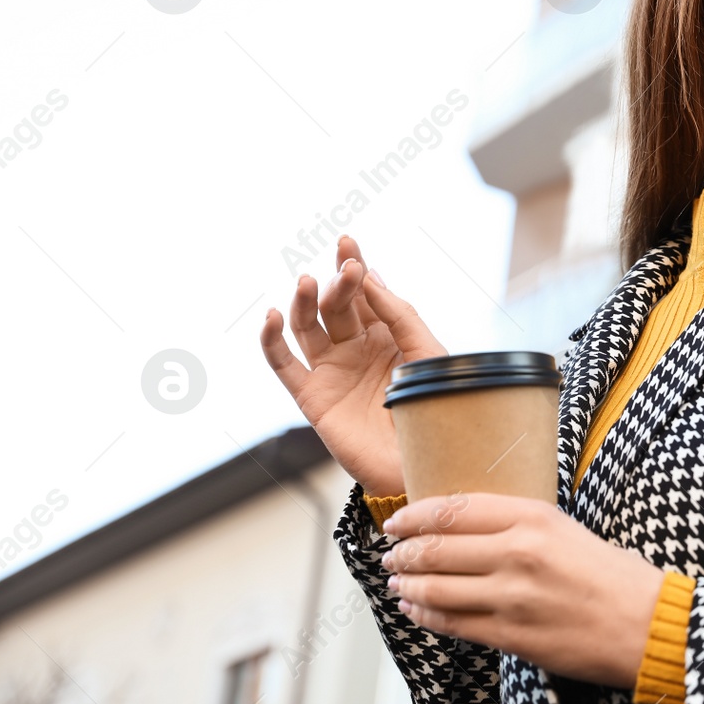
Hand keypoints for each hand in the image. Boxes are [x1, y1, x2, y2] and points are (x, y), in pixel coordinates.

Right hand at [259, 235, 444, 496]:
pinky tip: (273, 316)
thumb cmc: (432, 408)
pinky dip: (272, 339)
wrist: (420, 462)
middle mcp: (355, 348)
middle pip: (337, 305)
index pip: (365, 294)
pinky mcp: (311, 395)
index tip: (348, 241)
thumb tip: (370, 275)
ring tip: (307, 282)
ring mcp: (331, 370)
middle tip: (347, 268)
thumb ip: (400, 314)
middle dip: (340, 283)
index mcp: (386, 335)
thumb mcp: (425, 352)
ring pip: (307, 326)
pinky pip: (283, 363)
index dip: (355, 267)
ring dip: (304, 301)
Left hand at [381, 494, 665, 688]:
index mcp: (535, 518)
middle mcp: (519, 553)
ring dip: (407, 585)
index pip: (456, 509)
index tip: (398, 520)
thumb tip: (467, 526)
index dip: (416, 515)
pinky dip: (426, 615)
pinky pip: (453, 623)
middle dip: (404, 552)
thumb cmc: (613, 576)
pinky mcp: (512, 635)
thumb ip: (520, 524)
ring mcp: (512, 597)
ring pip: (436, 587)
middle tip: (391, 553)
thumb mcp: (567, 529)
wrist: (646, 623)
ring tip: (397, 582)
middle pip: (437, 548)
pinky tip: (417, 609)